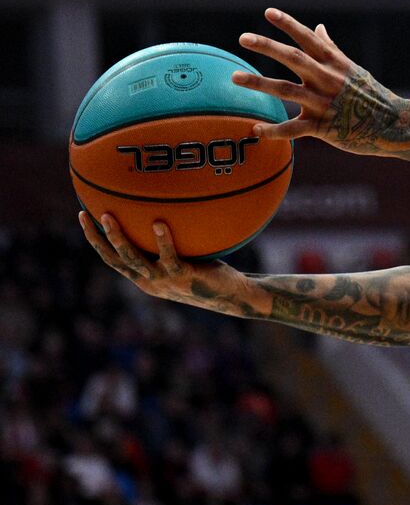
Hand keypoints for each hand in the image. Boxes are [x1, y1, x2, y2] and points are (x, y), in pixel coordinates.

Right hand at [78, 213, 255, 317]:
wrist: (231, 295)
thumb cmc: (207, 272)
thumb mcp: (182, 257)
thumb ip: (169, 243)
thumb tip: (162, 208)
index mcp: (144, 277)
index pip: (111, 258)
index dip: (95, 240)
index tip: (83, 216)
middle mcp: (149, 281)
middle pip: (115, 258)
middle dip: (97, 237)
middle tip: (87, 213)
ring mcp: (165, 280)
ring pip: (134, 258)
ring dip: (119, 238)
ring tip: (109, 216)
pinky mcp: (183, 277)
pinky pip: (169, 257)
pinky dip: (163, 240)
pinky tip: (159, 222)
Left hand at [232, 8, 409, 160]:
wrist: (392, 126)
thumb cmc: (372, 96)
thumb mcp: (353, 69)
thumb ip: (331, 49)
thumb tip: (318, 27)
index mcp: (334, 64)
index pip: (308, 39)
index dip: (289, 24)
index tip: (268, 13)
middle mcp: (327, 79)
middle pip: (293, 58)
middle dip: (267, 46)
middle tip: (243, 38)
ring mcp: (324, 103)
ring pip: (286, 90)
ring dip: (258, 82)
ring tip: (234, 77)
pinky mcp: (323, 127)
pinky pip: (293, 129)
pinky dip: (273, 130)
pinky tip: (255, 129)